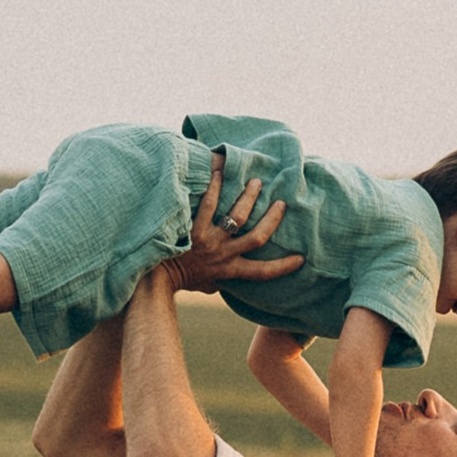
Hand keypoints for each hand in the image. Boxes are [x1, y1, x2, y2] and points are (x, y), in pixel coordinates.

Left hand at [169, 153, 306, 293]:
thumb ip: (222, 279)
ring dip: (249, 198)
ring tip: (256, 182)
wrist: (154, 278)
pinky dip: (215, 188)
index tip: (301, 258)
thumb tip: (229, 277)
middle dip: (272, 219)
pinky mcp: (193, 229)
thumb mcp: (207, 283)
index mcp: (229, 271)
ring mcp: (209, 242)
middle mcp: (224, 256)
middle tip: (281, 203)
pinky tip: (219, 173)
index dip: (283, 266)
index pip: (262, 272)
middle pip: (257, 238)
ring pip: (238, 217)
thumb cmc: (182, 277)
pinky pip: (208, 205)